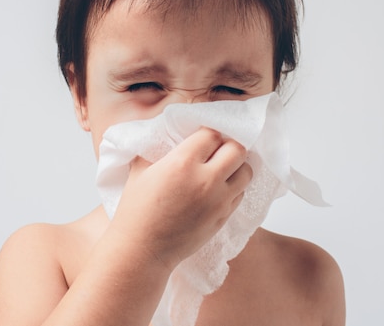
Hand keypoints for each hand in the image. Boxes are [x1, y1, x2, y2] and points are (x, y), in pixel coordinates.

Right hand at [108, 127, 252, 270]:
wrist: (141, 250)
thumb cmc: (136, 211)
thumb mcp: (140, 169)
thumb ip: (157, 148)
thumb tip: (167, 134)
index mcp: (182, 163)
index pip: (212, 134)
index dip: (209, 133)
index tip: (203, 137)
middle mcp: (206, 180)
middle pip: (237, 150)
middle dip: (229, 145)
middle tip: (217, 150)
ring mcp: (218, 201)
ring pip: (246, 172)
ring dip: (237, 166)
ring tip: (223, 168)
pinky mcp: (223, 218)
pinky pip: (240, 194)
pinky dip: (234, 186)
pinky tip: (219, 188)